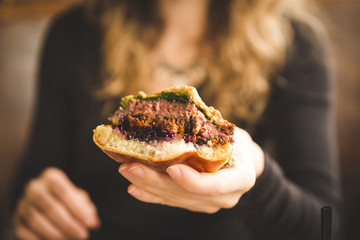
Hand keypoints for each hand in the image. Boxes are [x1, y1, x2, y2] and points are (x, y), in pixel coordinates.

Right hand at [13, 167, 99, 239]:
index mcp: (51, 177)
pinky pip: (24, 230)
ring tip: (69, 239)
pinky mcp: (17, 218)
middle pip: (50, 206)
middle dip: (68, 223)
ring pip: (36, 220)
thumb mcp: (80, 200)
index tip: (91, 224)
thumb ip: (87, 209)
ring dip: (54, 233)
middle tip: (83, 235)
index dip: (78, 209)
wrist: (50, 203)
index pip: (64, 192)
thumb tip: (94, 222)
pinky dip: (38, 238)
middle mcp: (34, 187)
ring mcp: (23, 203)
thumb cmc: (69, 201)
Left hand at [119, 127, 263, 212]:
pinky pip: (170, 201)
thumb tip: (174, 110)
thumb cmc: (236, 143)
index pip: (215, 185)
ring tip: (126, 171)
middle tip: (131, 167)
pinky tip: (134, 187)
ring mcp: (208, 203)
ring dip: (148, 185)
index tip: (171, 169)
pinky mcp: (194, 204)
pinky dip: (151, 194)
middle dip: (156, 181)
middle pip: (187, 194)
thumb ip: (209, 131)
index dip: (192, 180)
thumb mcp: (230, 134)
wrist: (243, 162)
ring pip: (174, 198)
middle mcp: (225, 197)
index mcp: (240, 178)